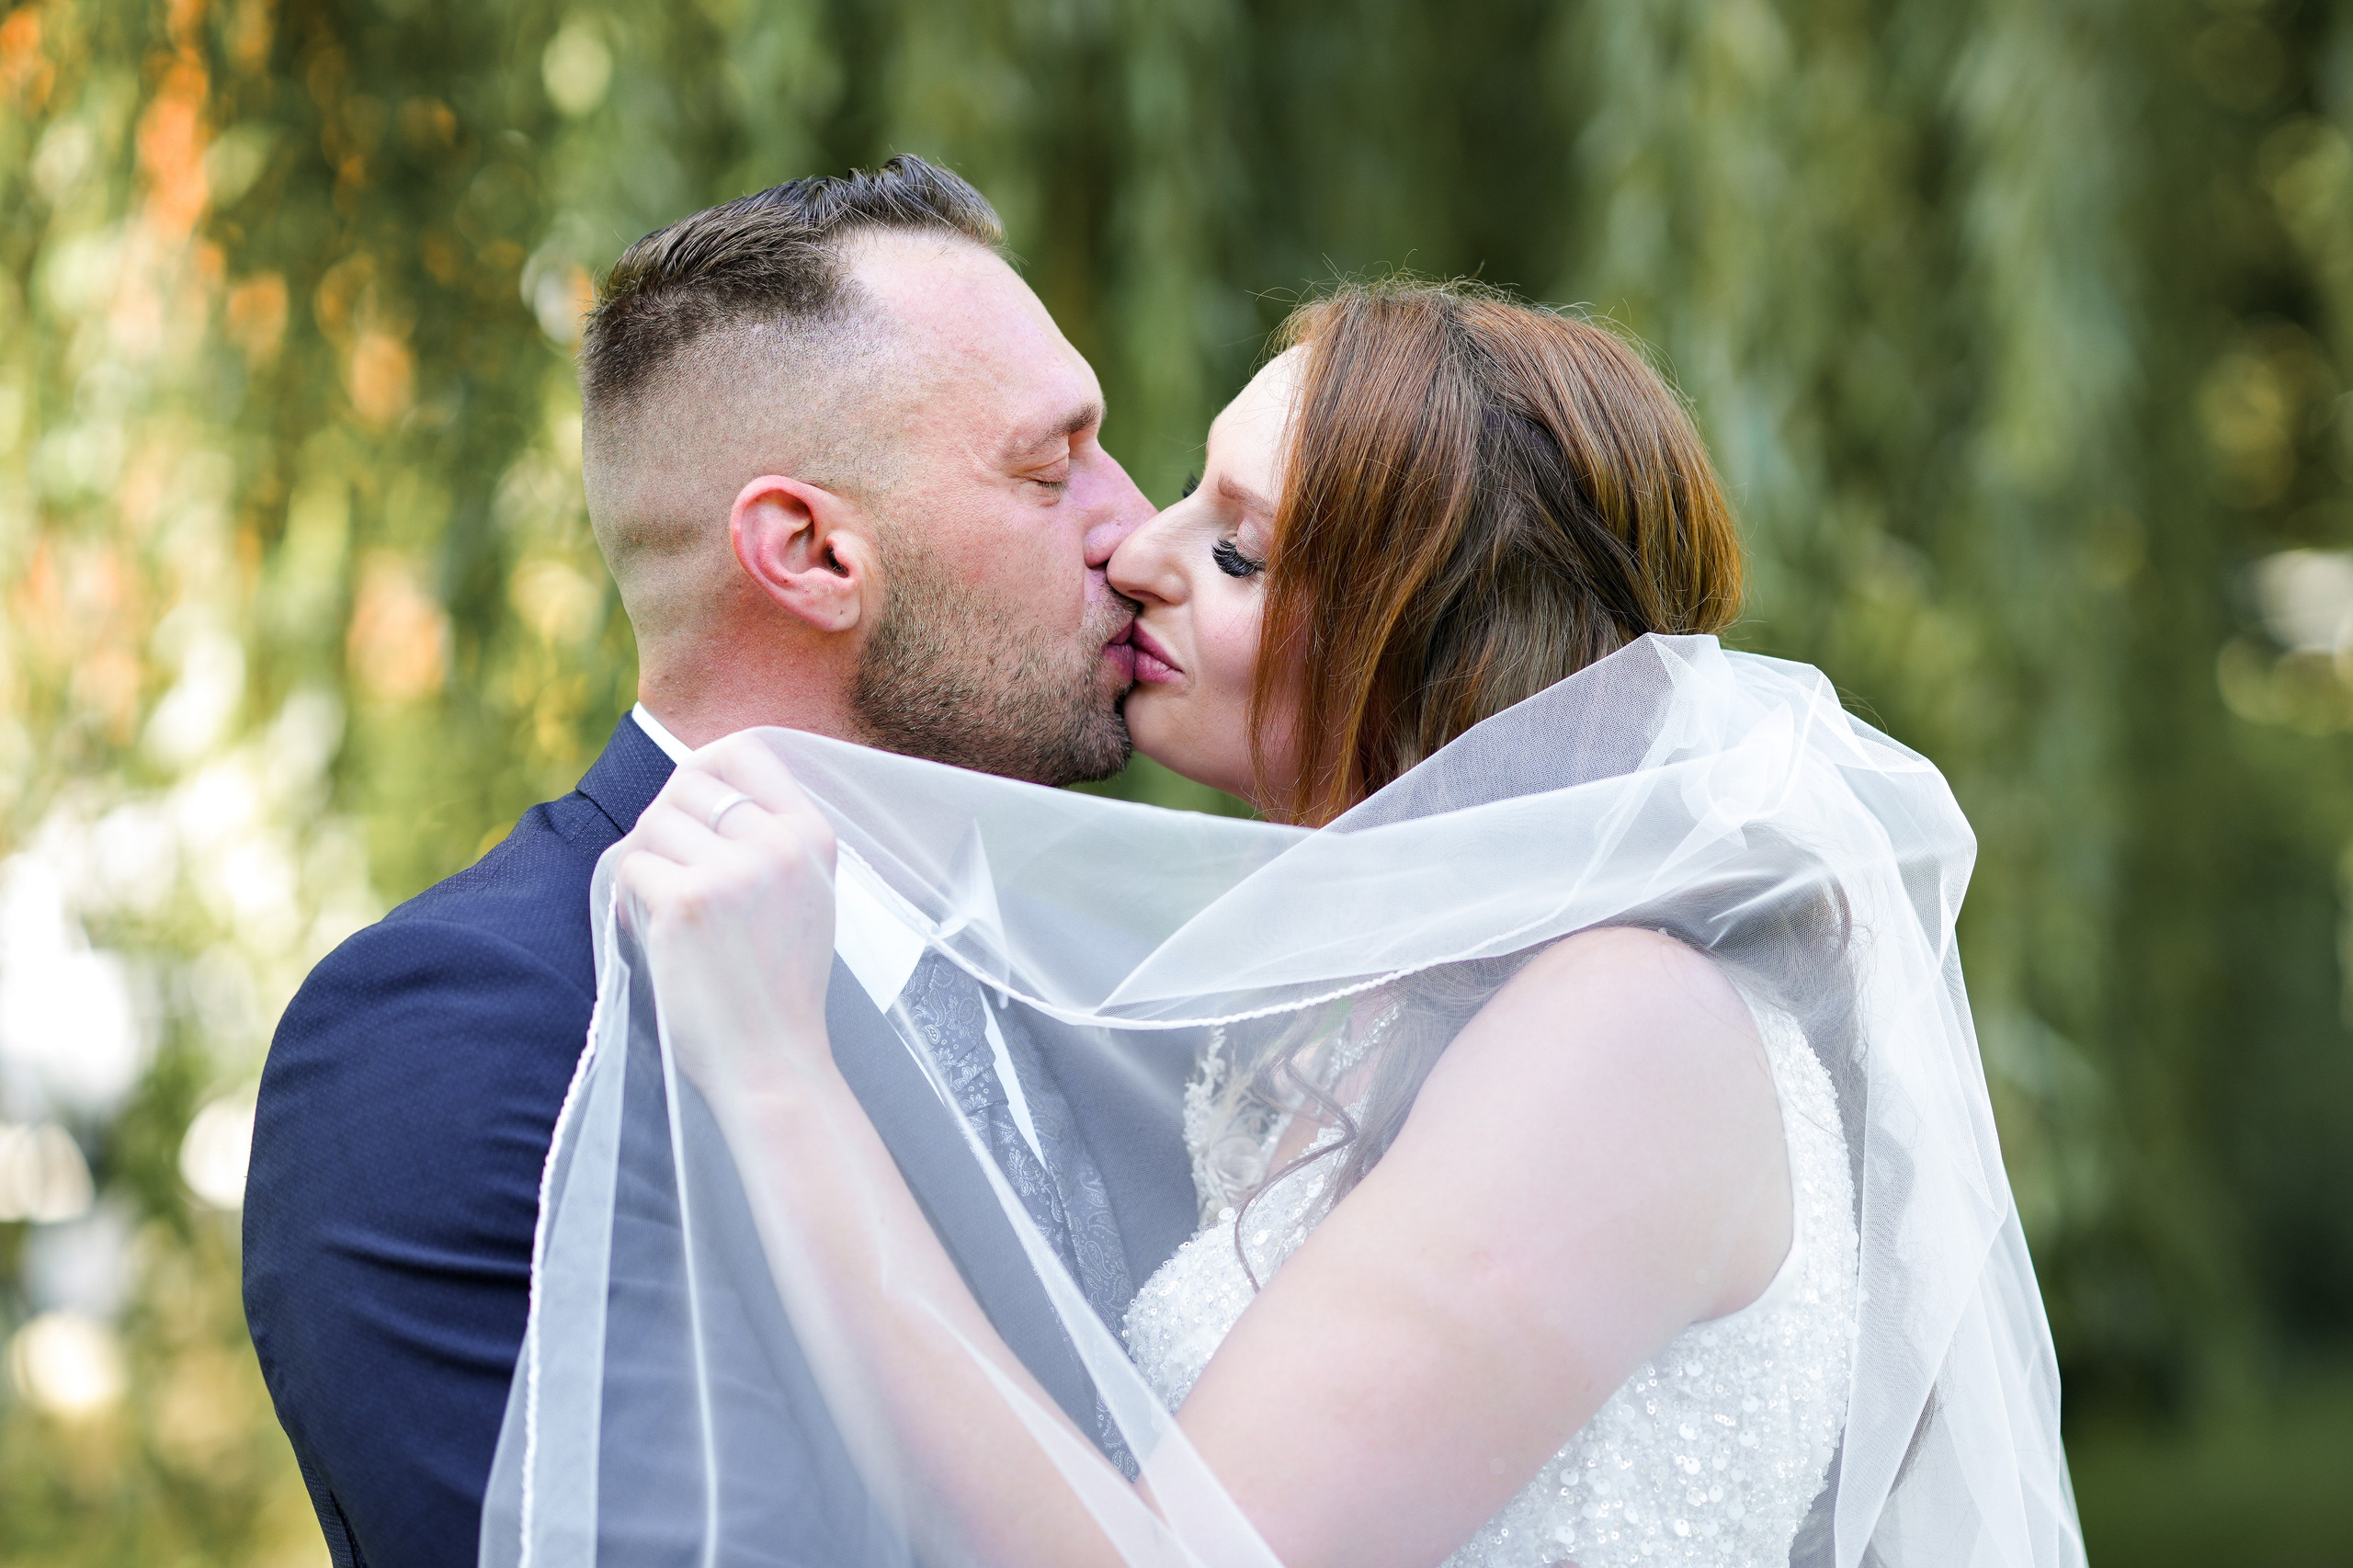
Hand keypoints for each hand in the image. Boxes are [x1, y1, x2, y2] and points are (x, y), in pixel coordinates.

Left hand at [613, 733, 839, 1099]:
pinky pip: (631, 867)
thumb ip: (770, 840)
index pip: (747, 749)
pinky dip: (626, 899)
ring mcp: (735, 871)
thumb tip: (696, 788)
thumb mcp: (805, 896)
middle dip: (662, 821)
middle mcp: (779, 844)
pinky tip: (648, 932)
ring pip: (653, 823)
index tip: (689, 805)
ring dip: (643, 863)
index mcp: (812, 836)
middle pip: (688, 781)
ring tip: (658, 908)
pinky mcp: (688, 902)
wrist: (774, 1064)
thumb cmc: (778, 987)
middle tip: (666, 869)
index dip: (704, 766)